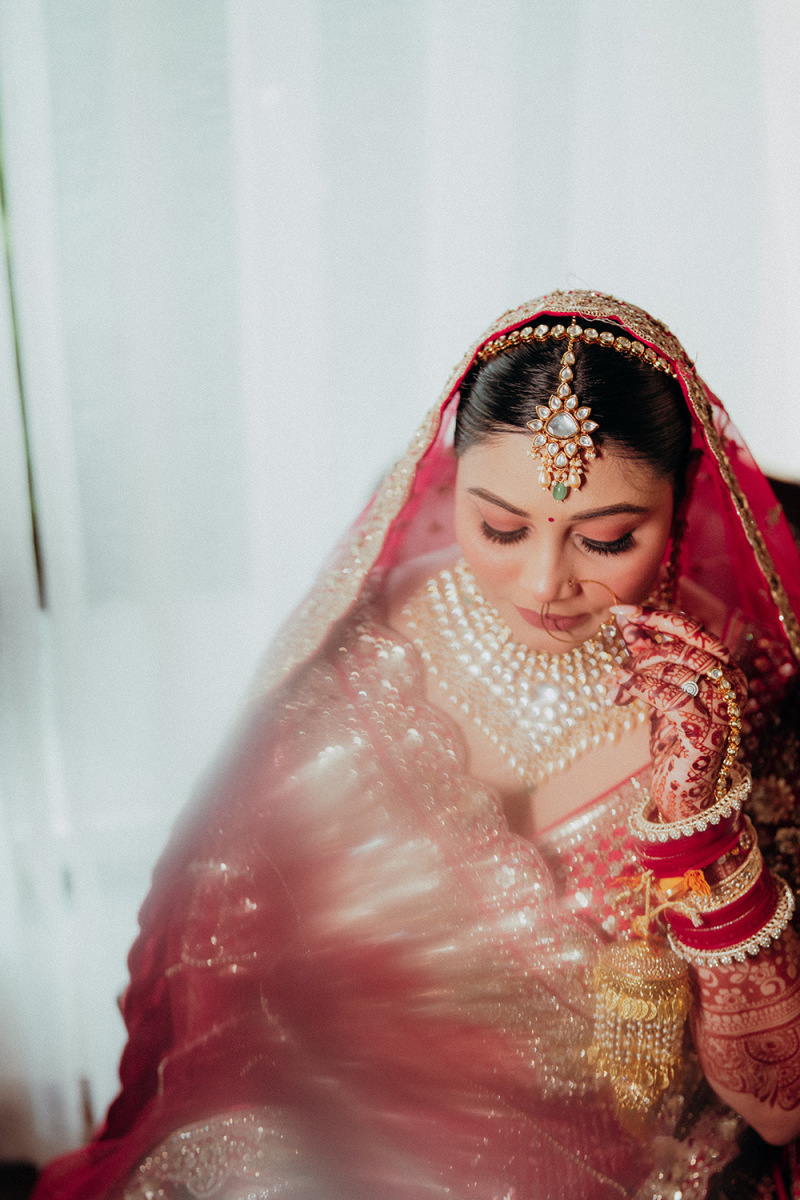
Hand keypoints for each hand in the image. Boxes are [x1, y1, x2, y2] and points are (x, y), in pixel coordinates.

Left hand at [610, 607, 746, 821]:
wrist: (686, 792)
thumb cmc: (675, 738)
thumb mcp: (661, 689)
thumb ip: (650, 657)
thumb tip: (627, 623)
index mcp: (725, 670)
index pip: (694, 630)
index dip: (657, 616)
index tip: (621, 610)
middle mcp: (731, 686)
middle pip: (686, 647)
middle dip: (645, 649)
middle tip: (618, 665)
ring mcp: (723, 709)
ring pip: (677, 671)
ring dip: (636, 672)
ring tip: (613, 684)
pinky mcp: (706, 732)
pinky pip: (671, 697)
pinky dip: (640, 687)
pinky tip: (620, 690)